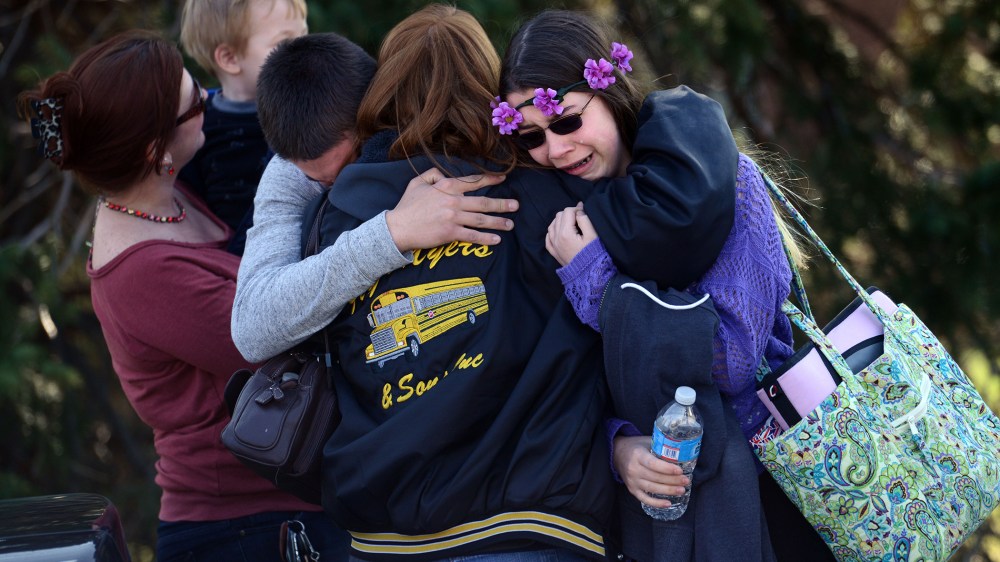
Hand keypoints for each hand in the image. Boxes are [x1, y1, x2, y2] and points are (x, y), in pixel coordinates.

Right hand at [386, 168, 516, 251]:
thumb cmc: (407, 205)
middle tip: (516, 205)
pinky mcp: (450, 233)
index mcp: (447, 186)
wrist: (398, 227)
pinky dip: (486, 238)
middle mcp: (453, 201)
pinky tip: (497, 240)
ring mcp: (453, 218)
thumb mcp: (417, 182)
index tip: (503, 178)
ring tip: (510, 224)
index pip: (473, 181)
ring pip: (482, 219)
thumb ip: (433, 174)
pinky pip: (473, 236)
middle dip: (502, 204)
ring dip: (499, 222)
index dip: (490, 179)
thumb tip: (445, 174)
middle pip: (484, 202)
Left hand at [545, 202, 597, 266]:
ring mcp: (553, 245)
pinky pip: (548, 237)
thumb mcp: (592, 235)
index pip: (568, 211)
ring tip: (571, 224)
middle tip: (579, 218)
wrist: (588, 274)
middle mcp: (556, 238)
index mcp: (566, 233)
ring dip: (561, 221)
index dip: (577, 209)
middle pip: (558, 216)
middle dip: (569, 214)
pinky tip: (560, 231)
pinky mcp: (553, 252)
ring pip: (552, 225)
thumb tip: (578, 211)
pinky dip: (553, 231)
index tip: (584, 213)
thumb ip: (585, 220)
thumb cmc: (593, 255)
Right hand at [613, 435, 689, 507]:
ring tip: (682, 490)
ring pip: (652, 489)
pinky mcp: (632, 489)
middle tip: (686, 481)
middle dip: (672, 480)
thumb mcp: (647, 441)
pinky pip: (644, 499)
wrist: (617, 453)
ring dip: (668, 491)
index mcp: (638, 455)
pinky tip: (668, 504)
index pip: (653, 464)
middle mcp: (633, 469)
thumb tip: (681, 451)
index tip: (680, 471)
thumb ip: (660, 446)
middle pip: (655, 478)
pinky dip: (656, 503)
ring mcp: (632, 481)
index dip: (667, 468)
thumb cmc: (636, 446)